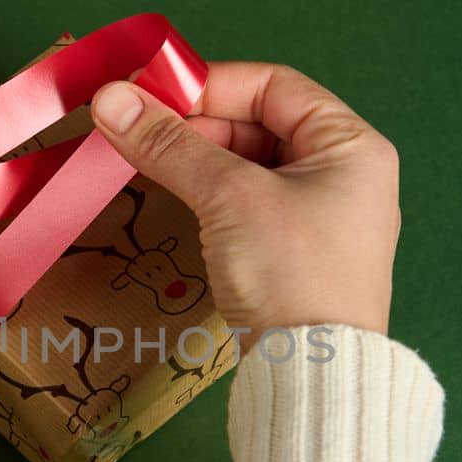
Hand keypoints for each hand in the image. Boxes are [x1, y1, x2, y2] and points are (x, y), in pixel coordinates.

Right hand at [90, 63, 397, 339]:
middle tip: (137, 133)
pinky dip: (210, 196)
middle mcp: (345, 175)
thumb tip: (110, 98)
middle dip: (196, 127)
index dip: (210, 84)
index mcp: (350, 145)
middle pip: (260, 125)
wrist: (313, 377)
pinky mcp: (298, 256)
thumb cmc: (290, 274)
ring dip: (197, 161)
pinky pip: (248, 205)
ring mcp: (323, 218)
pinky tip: (174, 200)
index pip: (274, 86)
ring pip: (249, 167)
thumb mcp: (228, 197)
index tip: (151, 96)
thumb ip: (169, 145)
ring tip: (145, 164)